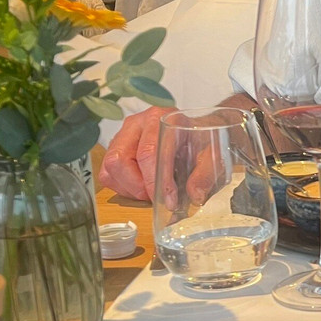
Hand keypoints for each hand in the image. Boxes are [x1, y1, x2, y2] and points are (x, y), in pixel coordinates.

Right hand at [100, 104, 247, 204]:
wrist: (199, 129)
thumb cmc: (203, 141)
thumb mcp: (213, 154)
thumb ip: (205, 174)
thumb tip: (195, 195)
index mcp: (162, 119)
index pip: (149, 153)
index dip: (156, 181)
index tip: (168, 202)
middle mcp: (138, 123)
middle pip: (120, 159)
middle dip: (139, 186)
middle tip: (158, 198)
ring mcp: (124, 134)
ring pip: (111, 167)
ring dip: (130, 188)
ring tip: (152, 192)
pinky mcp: (116, 147)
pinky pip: (107, 173)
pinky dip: (123, 187)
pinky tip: (142, 188)